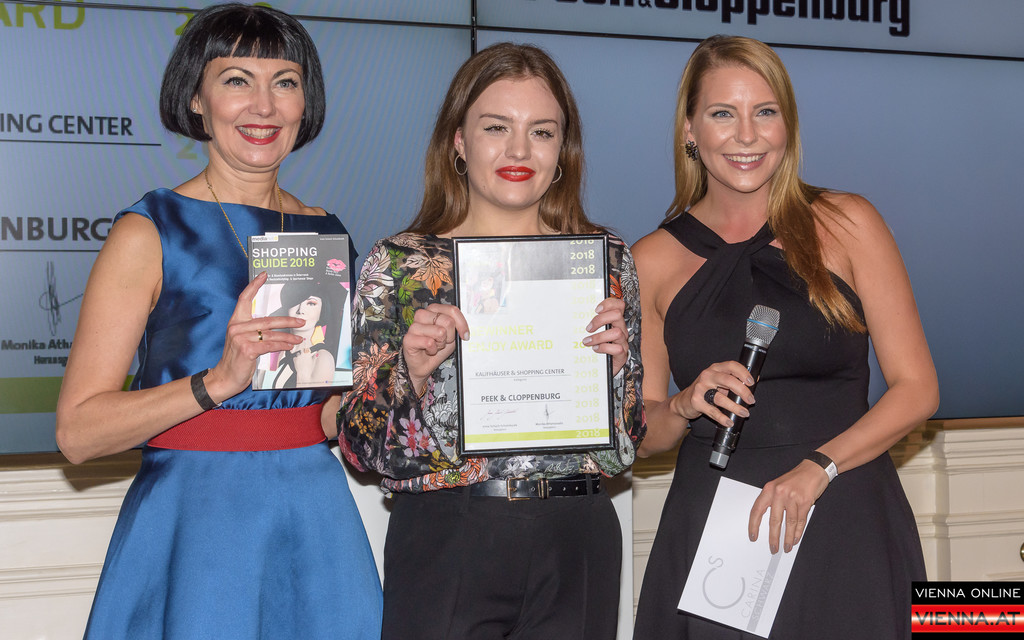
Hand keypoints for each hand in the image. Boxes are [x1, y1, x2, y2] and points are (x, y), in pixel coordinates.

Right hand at [205, 272, 304, 401]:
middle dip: (287, 321)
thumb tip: (277, 328)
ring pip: (271, 334)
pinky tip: (289, 346)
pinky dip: (281, 345)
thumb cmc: (236, 359)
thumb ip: (255, 331)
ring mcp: (241, 338)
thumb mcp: (243, 341)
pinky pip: (269, 345)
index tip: (264, 275)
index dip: (254, 286)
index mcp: (235, 321)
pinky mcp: (247, 349)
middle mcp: (237, 327)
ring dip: (288, 337)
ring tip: (299, 338)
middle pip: (267, 319)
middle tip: (300, 322)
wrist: (225, 377)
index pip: (244, 299)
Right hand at [403, 303, 468, 393]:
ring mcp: (413, 326)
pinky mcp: (408, 338)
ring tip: (434, 346)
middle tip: (442, 342)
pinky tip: (428, 350)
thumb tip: (464, 328)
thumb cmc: (437, 348)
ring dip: (440, 344)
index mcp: (433, 310)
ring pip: (439, 331)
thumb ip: (457, 327)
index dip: (461, 324)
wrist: (424, 365)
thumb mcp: (452, 336)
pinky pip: (429, 342)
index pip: (452, 310)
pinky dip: (432, 349)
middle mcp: (422, 315)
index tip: (465, 335)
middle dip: (449, 336)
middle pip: (447, 321)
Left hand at [582, 296, 629, 374]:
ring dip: (599, 336)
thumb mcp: (592, 332)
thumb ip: (589, 324)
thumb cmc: (596, 347)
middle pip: (617, 315)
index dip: (609, 303)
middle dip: (600, 320)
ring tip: (587, 341)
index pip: (619, 305)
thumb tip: (572, 317)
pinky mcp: (622, 354)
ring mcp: (623, 341)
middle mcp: (621, 329)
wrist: (602, 368)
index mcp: (614, 321)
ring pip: (617, 332)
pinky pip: (617, 349)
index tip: (596, 310)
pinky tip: (595, 349)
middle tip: (588, 328)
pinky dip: (604, 348)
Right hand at [670, 361, 755, 425]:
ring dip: (735, 407)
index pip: (731, 365)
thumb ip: (734, 381)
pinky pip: (712, 411)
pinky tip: (729, 421)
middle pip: (728, 380)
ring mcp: (700, 388)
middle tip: (751, 400)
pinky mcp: (696, 401)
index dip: (743, 373)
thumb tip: (754, 380)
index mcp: (715, 369)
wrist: (684, 401)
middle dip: (742, 391)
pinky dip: (723, 418)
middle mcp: (707, 376)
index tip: (752, 382)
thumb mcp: (719, 382)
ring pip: (720, 398)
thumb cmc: (706, 391)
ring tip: (744, 413)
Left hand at [748, 460, 828, 552]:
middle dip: (773, 537)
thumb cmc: (796, 478)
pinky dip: (797, 532)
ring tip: (786, 547)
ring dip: (787, 538)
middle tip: (773, 548)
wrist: (814, 469)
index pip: (757, 510)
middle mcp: (779, 493)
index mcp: (769, 489)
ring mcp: (792, 498)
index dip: (753, 525)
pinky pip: (800, 521)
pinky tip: (795, 538)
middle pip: (773, 520)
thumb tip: (768, 522)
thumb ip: (773, 500)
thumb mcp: (779, 485)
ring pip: (788, 523)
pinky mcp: (805, 502)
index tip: (753, 536)